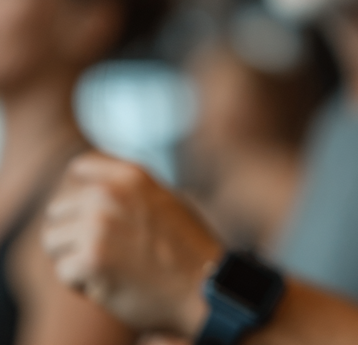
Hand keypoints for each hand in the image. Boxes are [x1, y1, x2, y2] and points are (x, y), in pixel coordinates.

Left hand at [41, 153, 222, 335]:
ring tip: (109, 267)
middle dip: (75, 234)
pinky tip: (111, 284)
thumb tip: (95, 185)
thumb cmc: (188, 250)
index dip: (80, 195)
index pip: (79, 168)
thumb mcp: (167, 202)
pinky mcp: (91, 260)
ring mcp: (98, 226)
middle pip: (58, 212)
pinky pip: (63, 272)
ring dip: (75, 259)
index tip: (93, 215)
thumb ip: (131, 190)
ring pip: (53, 242)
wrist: (205, 288)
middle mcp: (110, 194)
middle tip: (109, 252)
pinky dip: (82, 284)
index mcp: (131, 176)